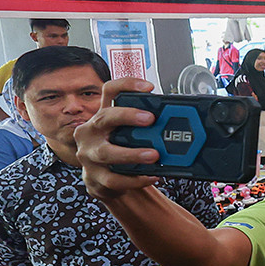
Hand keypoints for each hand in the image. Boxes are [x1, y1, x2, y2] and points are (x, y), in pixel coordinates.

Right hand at [75, 78, 160, 200]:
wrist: (103, 180)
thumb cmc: (119, 150)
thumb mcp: (127, 134)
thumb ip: (144, 127)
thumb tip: (175, 122)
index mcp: (102, 116)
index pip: (109, 92)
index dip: (127, 85)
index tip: (148, 87)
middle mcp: (91, 132)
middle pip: (105, 118)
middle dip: (127, 116)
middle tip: (150, 119)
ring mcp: (88, 155)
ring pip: (107, 152)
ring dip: (132, 153)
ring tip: (154, 155)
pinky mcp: (93, 177)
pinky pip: (114, 179)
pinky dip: (135, 179)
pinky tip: (151, 176)